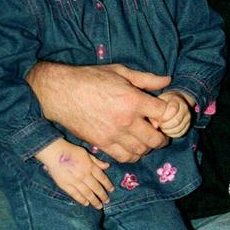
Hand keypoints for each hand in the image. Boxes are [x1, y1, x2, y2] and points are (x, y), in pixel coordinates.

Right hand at [26, 63, 171, 162]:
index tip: (166, 114)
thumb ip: (146, 79)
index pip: (164, 114)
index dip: (169, 115)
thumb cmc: (90, 78)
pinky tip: (132, 147)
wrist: (60, 92)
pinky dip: (132, 155)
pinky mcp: (102, 144)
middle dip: (162, 138)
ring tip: (146, 141)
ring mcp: (114, 134)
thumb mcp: (120, 72)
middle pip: (156, 138)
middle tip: (161, 134)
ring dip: (148, 148)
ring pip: (141, 151)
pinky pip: (124, 157)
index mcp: (133, 100)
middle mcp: (126, 120)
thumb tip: (167, 81)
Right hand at [36, 139, 112, 207]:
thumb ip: (97, 161)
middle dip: (103, 195)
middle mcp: (84, 175)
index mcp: (90, 166)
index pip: (102, 178)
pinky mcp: (65, 185)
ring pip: (87, 193)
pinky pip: (75, 194)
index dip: (108, 185)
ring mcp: (75, 181)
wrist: (54, 153)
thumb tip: (107, 166)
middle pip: (96, 187)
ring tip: (99, 206)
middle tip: (107, 201)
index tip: (111, 190)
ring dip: (94, 200)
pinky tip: (86, 203)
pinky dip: (81, 200)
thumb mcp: (86, 153)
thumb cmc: (70, 151)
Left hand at [157, 91, 192, 137]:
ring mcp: (187, 116)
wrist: (174, 103)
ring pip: (179, 128)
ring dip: (168, 131)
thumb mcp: (156, 104)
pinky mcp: (187, 125)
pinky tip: (167, 130)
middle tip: (160, 125)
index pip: (173, 109)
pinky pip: (180, 133)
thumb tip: (156, 126)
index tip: (159, 119)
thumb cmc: (162, 103)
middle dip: (166, 125)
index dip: (164, 117)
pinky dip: (172, 134)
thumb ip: (154, 113)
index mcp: (176, 100)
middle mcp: (184, 107)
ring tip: (162, 127)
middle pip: (177, 120)